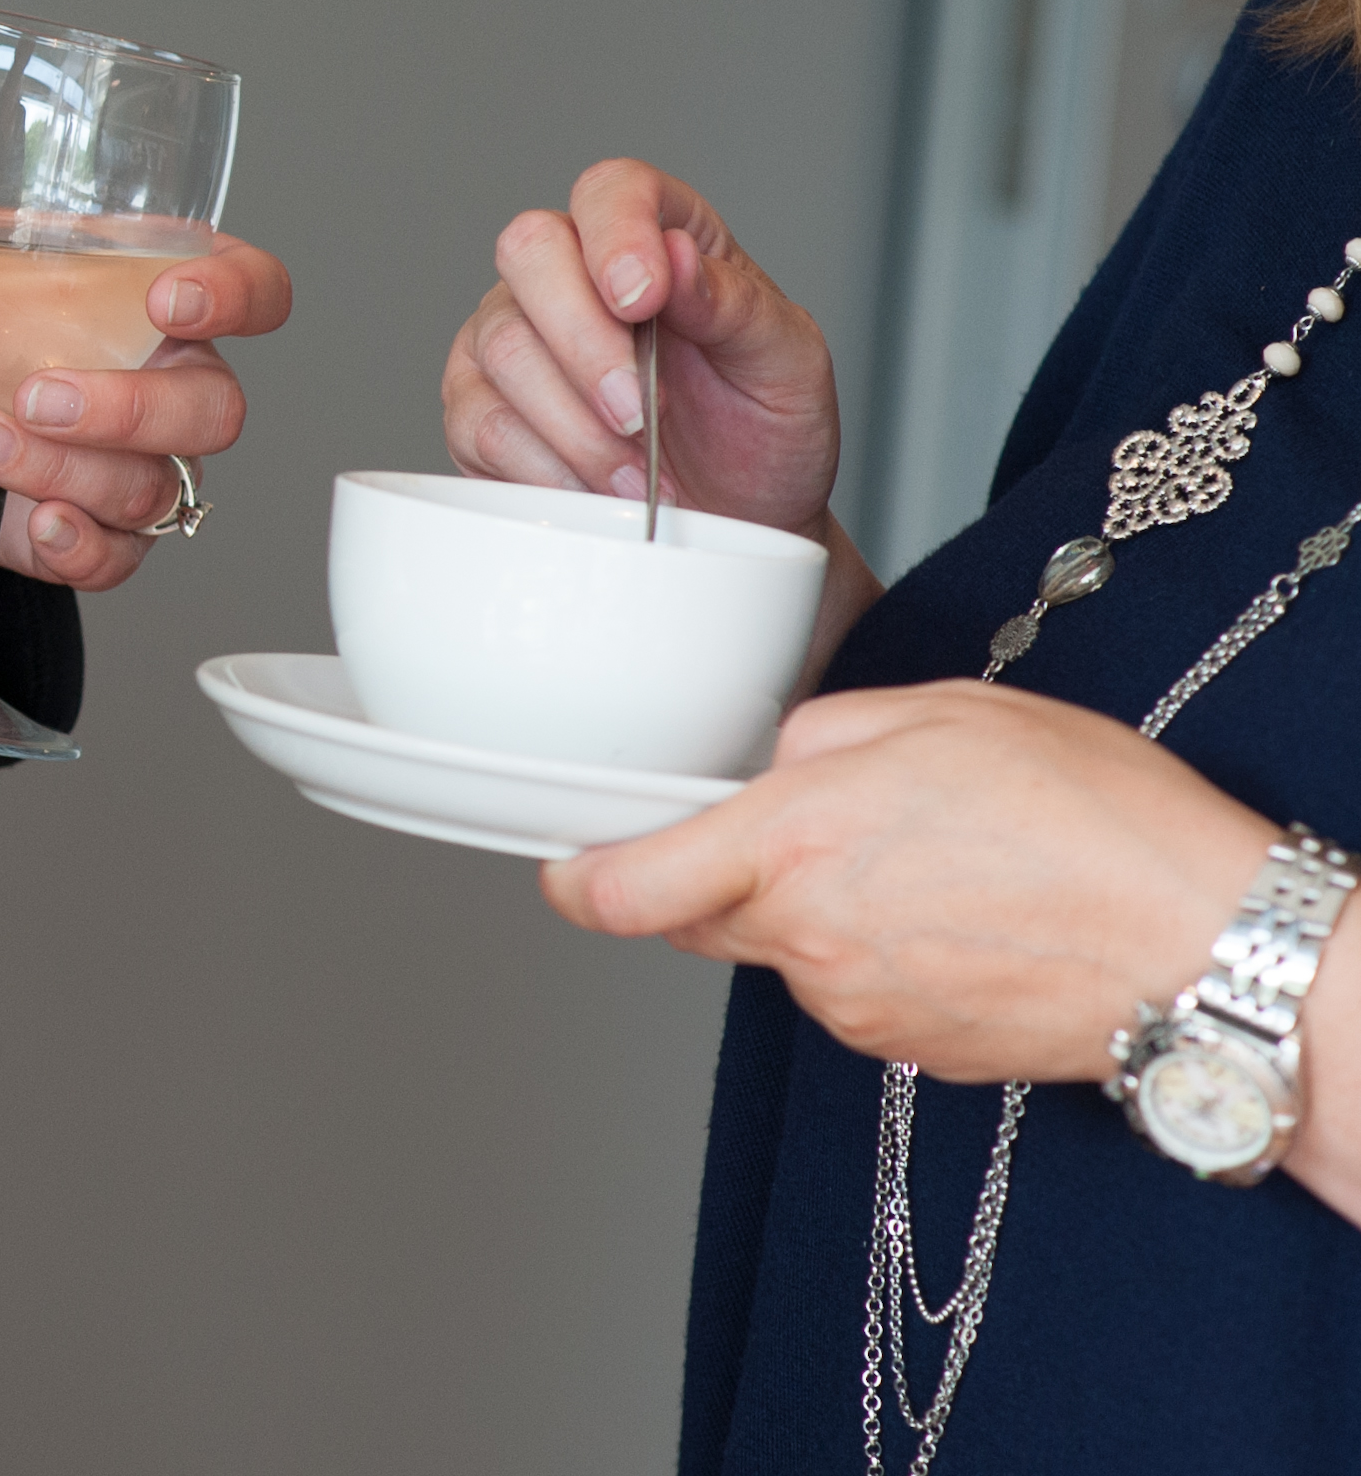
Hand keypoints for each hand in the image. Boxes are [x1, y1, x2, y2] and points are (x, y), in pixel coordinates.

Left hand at [0, 153, 290, 588]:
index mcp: (159, 291)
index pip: (256, 289)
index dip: (236, 296)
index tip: (170, 300)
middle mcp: (175, 380)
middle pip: (215, 406)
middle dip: (129, 407)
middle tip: (37, 393)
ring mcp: (149, 463)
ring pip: (152, 484)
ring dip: (59, 466)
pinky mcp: (109, 533)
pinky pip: (121, 554)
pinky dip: (76, 543)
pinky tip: (32, 519)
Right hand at [446, 158, 840, 530]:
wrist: (735, 525)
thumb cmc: (763, 435)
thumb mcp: (787, 367)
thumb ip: (737, 307)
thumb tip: (677, 259)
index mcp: (656, 238)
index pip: (611, 191)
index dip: (618, 233)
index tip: (642, 299)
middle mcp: (569, 274)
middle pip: (531, 251)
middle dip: (587, 344)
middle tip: (641, 413)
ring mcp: (512, 338)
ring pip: (503, 347)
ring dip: (578, 425)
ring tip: (639, 472)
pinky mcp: (478, 410)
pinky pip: (482, 424)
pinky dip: (547, 468)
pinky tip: (596, 489)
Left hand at [543, 679, 1269, 1083]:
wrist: (1202, 941)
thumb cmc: (1094, 818)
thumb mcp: (940, 712)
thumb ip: (818, 734)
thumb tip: (772, 763)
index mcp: (792, 843)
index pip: (621, 888)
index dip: (572, 875)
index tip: (558, 859)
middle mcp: (807, 937)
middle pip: (695, 918)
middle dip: (713, 874)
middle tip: (795, 827)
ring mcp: (853, 1005)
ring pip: (779, 952)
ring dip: (812, 910)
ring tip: (923, 865)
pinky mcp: (905, 1049)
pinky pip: (847, 991)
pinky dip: (873, 954)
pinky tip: (953, 917)